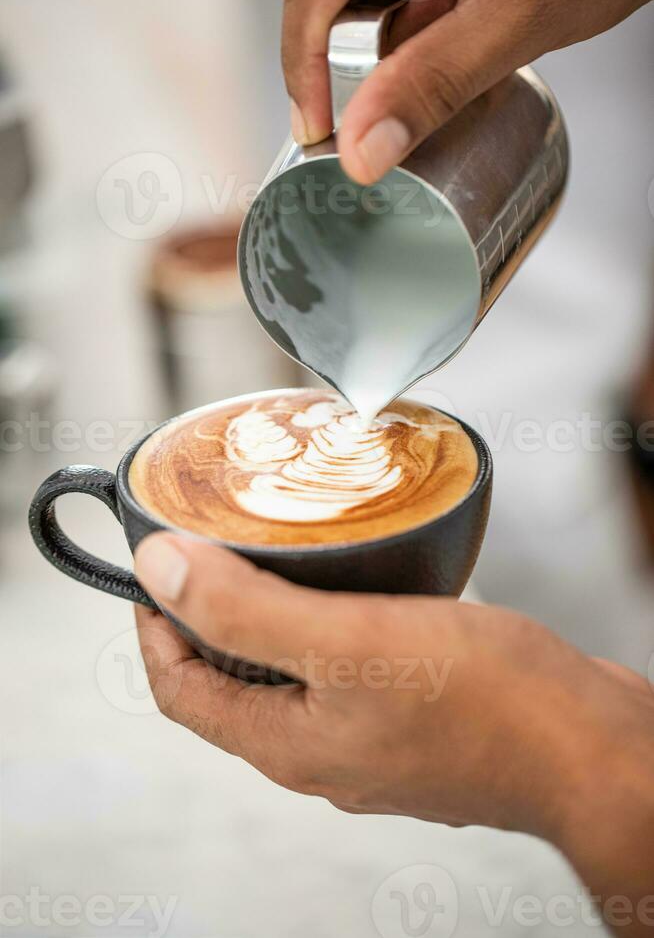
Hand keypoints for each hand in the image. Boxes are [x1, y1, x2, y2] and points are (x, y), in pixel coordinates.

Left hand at [134, 532, 653, 933]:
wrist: (592, 747)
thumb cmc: (486, 701)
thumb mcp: (347, 642)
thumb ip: (245, 611)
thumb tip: (158, 569)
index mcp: (289, 745)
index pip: (182, 691)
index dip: (156, 628)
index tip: (157, 570)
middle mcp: (323, 754)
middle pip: (235, 687)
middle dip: (213, 620)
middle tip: (217, 552)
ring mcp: (372, 744)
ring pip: (296, 678)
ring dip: (275, 622)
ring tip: (285, 560)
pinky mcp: (416, 724)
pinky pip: (350, 675)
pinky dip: (333, 631)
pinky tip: (361, 592)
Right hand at [281, 0, 653, 182]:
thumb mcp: (513, 22)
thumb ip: (433, 84)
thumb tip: (363, 148)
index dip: (302, 59)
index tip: (316, 124)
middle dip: (336, 49)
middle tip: (351, 113)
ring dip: (381, 36)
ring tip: (439, 51)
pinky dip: (412, 22)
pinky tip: (450, 29)